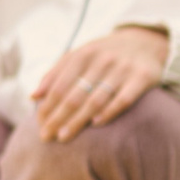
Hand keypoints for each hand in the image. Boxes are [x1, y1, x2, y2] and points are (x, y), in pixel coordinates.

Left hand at [30, 26, 167, 142]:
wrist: (145, 42)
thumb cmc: (105, 54)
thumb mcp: (80, 55)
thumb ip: (56, 74)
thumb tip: (33, 96)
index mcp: (84, 54)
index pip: (60, 84)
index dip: (48, 105)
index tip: (39, 124)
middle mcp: (103, 60)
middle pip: (75, 95)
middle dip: (58, 117)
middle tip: (46, 136)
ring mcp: (123, 69)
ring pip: (96, 99)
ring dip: (77, 120)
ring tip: (63, 136)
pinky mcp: (143, 77)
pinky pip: (123, 99)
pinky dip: (108, 112)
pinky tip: (95, 124)